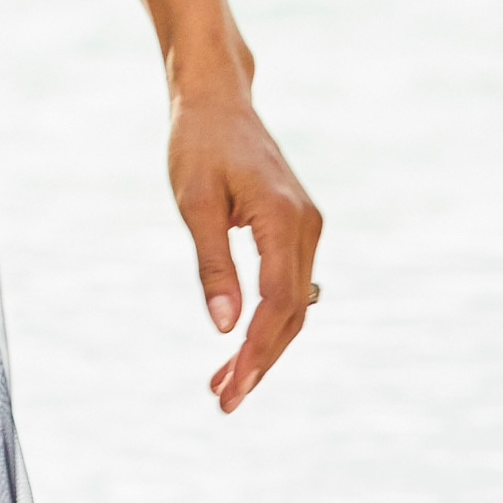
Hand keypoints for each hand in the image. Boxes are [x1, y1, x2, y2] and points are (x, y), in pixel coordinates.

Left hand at [169, 91, 322, 415]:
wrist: (217, 101)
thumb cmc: (198, 146)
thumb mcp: (195, 205)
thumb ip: (211, 266)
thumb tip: (223, 327)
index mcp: (283, 218)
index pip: (279, 303)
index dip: (258, 351)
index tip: (233, 387)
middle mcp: (307, 226)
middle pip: (293, 312)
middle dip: (260, 361)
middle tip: (224, 402)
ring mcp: (307, 228)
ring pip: (295, 305)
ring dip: (264, 347)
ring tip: (226, 386)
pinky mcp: (297, 229)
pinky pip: (289, 286)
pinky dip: (268, 320)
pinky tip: (241, 347)